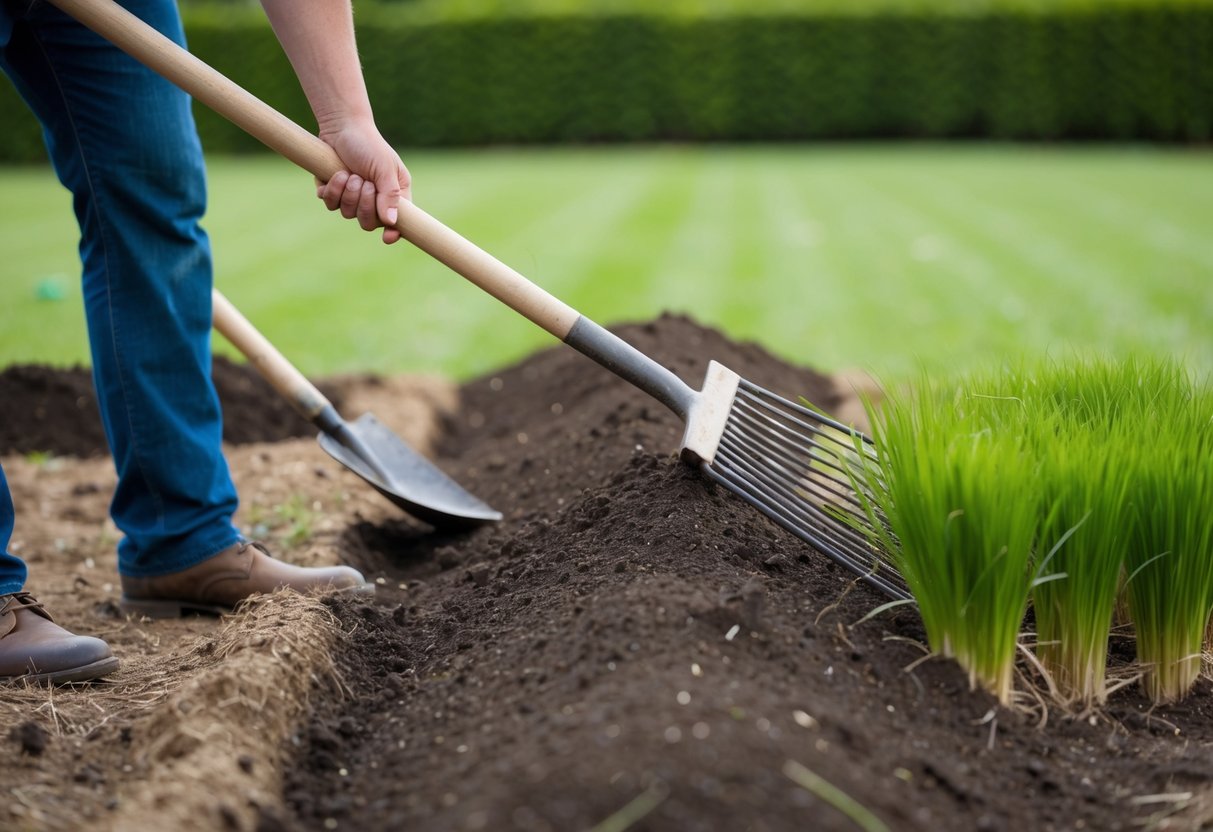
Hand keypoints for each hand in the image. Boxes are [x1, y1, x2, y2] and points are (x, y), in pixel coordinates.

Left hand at [316, 117, 410, 243]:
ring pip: (348, 214)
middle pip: (368, 222)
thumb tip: (391, 222)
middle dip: (363, 203)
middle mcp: (374, 199)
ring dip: (347, 193)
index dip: (393, 232)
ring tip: (348, 173)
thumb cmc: (369, 144)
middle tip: (363, 182)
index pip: (397, 222)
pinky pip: (330, 204)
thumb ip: (389, 194)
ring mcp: (352, 198)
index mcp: (394, 194)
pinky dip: (332, 190)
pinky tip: (336, 174)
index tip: (388, 237)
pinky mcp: (334, 193)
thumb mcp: (384, 167)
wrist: (341, 127)